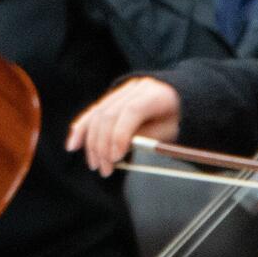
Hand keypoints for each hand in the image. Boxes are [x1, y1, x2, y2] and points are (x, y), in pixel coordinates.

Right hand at [66, 78, 181, 175]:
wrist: (184, 98)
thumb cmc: (181, 119)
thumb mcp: (173, 131)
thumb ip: (149, 138)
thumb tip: (120, 149)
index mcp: (156, 93)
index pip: (131, 111)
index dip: (120, 134)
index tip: (116, 158)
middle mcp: (136, 87)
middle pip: (109, 113)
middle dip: (103, 144)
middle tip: (105, 169)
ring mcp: (123, 90)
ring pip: (97, 113)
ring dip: (91, 142)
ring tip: (95, 164)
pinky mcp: (114, 97)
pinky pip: (93, 112)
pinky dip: (82, 128)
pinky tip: (73, 144)